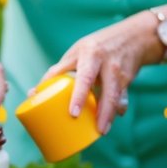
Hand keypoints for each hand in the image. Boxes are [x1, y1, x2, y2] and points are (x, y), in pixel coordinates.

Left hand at [39, 15, 151, 133]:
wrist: (132, 37)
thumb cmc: (95, 47)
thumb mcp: (77, 52)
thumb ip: (60, 70)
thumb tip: (34, 93)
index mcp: (89, 54)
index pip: (83, 76)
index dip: (77, 95)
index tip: (73, 112)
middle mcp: (105, 62)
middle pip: (102, 87)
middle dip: (97, 106)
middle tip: (89, 124)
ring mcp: (119, 71)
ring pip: (115, 95)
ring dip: (109, 113)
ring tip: (102, 130)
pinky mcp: (128, 79)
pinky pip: (122, 97)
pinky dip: (119, 107)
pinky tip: (116, 116)